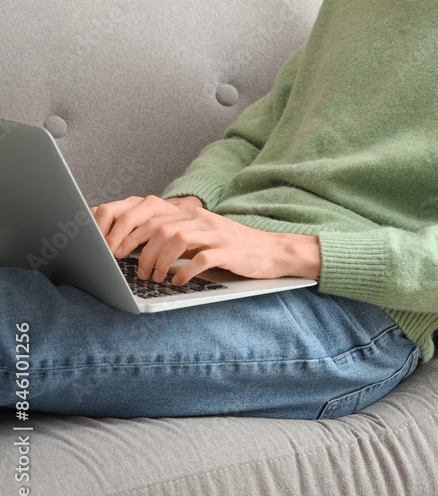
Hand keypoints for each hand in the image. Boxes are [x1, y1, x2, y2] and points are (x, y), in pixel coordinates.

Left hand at [89, 195, 320, 285]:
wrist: (270, 251)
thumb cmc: (228, 248)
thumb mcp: (196, 238)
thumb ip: (169, 237)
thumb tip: (129, 248)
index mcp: (188, 213)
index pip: (147, 212)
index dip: (124, 229)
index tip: (109, 249)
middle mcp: (199, 218)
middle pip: (157, 225)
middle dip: (134, 247)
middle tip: (127, 268)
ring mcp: (215, 232)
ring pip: (175, 238)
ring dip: (157, 261)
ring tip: (153, 278)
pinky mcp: (229, 250)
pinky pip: (201, 258)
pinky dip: (184, 272)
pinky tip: (178, 282)